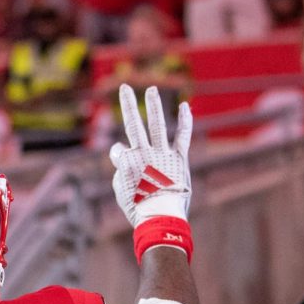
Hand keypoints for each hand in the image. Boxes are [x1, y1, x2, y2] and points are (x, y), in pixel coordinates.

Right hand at [110, 84, 191, 228]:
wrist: (160, 216)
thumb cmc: (139, 208)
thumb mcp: (121, 191)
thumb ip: (120, 172)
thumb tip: (119, 155)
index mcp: (126, 162)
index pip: (118, 150)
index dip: (119, 157)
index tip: (124, 170)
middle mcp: (143, 153)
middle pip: (133, 124)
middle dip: (128, 104)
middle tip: (124, 87)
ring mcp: (162, 154)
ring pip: (157, 124)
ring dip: (154, 105)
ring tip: (151, 89)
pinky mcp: (179, 158)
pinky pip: (182, 136)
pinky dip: (184, 120)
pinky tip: (185, 106)